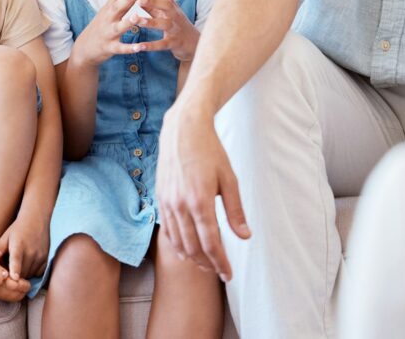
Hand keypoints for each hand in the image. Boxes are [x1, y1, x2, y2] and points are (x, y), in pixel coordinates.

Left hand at [0, 209, 49, 280]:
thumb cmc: (17, 229)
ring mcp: (40, 255)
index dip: (15, 269)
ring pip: (29, 274)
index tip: (14, 278)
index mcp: (18, 244)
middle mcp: (31, 250)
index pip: (16, 258)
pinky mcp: (46, 258)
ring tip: (16, 268)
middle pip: (21, 272)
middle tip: (6, 275)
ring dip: (22, 275)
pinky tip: (27, 265)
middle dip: (13, 276)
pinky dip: (31, 272)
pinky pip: (38, 273)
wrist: (36, 219)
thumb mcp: (5, 237)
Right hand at [70, 0, 147, 67]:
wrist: (84, 49)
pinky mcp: (109, 48)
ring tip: (138, 17)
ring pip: (118, 27)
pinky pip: (120, 48)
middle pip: (117, 7)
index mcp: (108, 8)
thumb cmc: (102, 26)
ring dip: (128, 22)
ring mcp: (108, 33)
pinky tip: (140, 47)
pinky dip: (130, 48)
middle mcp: (107, 19)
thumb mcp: (108, 10)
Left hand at [129, 0, 199, 61]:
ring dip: (149, 21)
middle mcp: (175, 15)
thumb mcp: (165, 13)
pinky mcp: (175, 43)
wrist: (195, 44)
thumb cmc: (176, 25)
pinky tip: (139, 46)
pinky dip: (151, 45)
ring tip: (135, 19)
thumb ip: (151, 5)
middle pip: (165, 4)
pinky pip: (163, 44)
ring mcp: (176, 29)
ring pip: (164, 24)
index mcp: (171, 5)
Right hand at [156, 102, 249, 281]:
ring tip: (205, 263)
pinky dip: (176, 244)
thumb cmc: (209, 151)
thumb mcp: (229, 179)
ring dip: (192, 257)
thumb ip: (235, 210)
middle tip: (219, 271)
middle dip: (207, 264)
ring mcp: (167, 202)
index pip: (211, 243)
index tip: (228, 274)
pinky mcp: (160, 198)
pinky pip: (167, 230)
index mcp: (200, 201)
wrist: (182, 130)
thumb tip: (245, 236)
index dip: (220, 262)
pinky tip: (185, 248)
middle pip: (193, 247)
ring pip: (177, 242)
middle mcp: (180, 205)